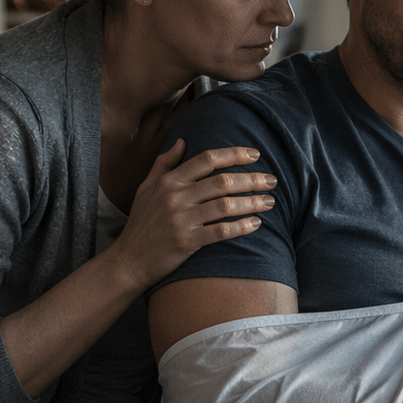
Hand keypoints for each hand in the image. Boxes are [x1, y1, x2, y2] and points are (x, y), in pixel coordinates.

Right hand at [105, 139, 276, 289]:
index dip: (234, 154)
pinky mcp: (186, 242)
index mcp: (169, 181)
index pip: (207, 159)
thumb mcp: (146, 188)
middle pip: (222, 181)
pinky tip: (256, 224)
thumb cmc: (141, 223)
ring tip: (269, 202)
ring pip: (225, 205)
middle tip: (272, 181)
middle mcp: (175, 197)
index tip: (255, 155)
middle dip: (252, 179)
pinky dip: (241, 226)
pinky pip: (221, 231)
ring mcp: (181, 220)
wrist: (129, 260)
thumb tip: (182, 141)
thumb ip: (164, 163)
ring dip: (252, 202)